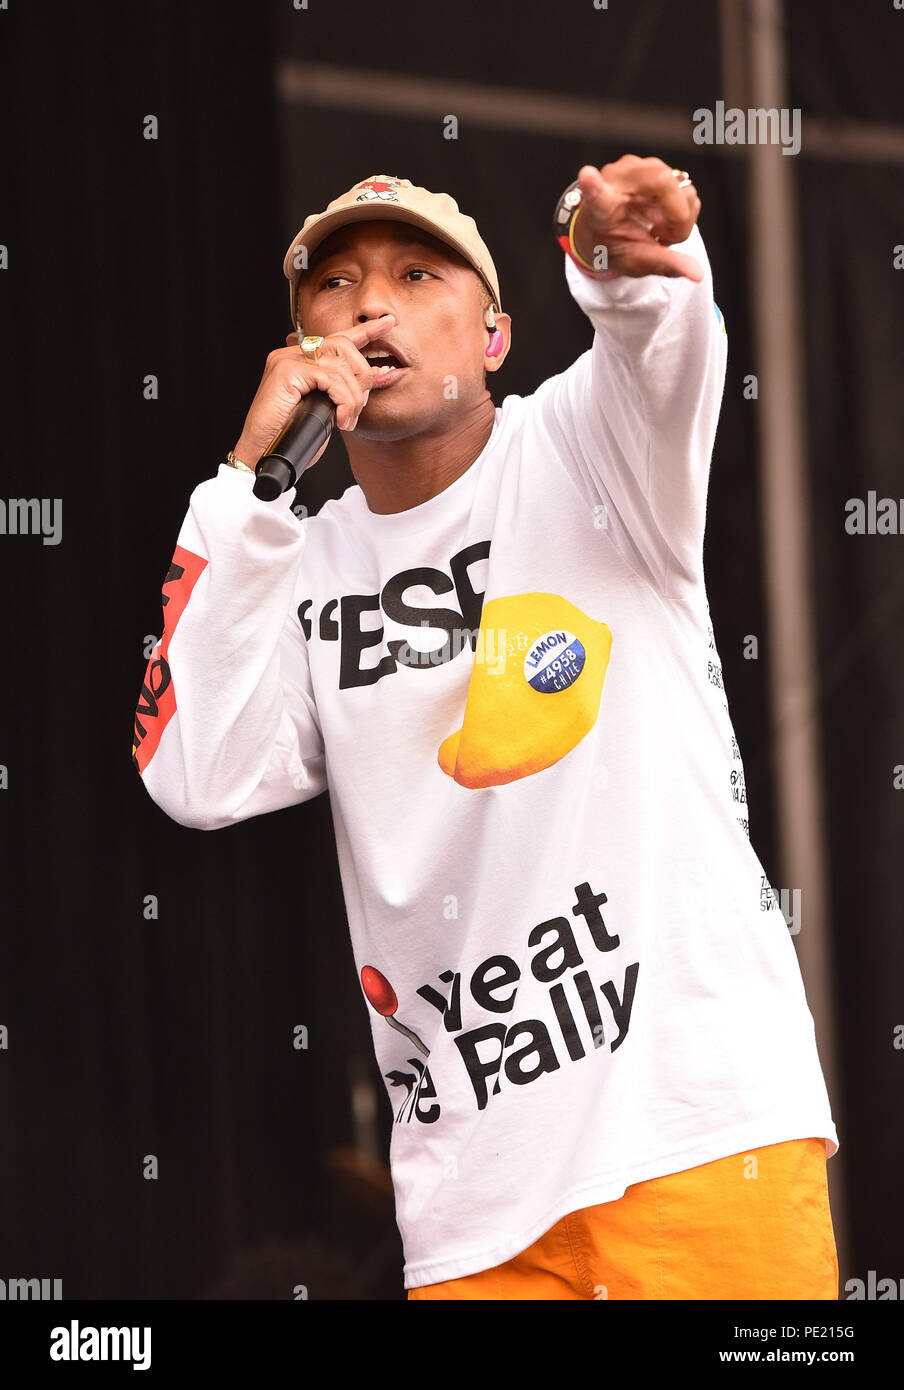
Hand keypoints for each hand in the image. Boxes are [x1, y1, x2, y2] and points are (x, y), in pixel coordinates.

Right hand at [233, 314, 395, 468]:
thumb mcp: (322, 412)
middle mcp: (292, 354)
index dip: (365, 331)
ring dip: (353, 396)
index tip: (387, 324)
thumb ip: (337, 393)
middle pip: (344, 345)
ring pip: (340, 364)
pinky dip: (343, 401)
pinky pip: (330, 378)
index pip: (336, 338)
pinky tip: (340, 420)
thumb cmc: (289, 439)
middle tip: (359, 406)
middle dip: (362, 376)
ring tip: (347, 420)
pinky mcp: (285, 371)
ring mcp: (287, 360)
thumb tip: (363, 388)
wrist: (261, 454)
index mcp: (300, 361)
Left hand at [571, 156, 702, 280]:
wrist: (611, 232)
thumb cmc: (616, 246)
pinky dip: (682, 208)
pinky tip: (664, 219)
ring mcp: (637, 167)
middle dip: (678, 217)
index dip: (593, 185)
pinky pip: (685, 185)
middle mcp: (617, 178)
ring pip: (680, 185)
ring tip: (659, 230)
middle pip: (665, 184)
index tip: (587, 176)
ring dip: (680, 215)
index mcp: (602, 207)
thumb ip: (665, 265)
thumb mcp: (637, 262)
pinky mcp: (654, 167)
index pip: (597, 194)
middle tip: (663, 238)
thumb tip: (697, 274)